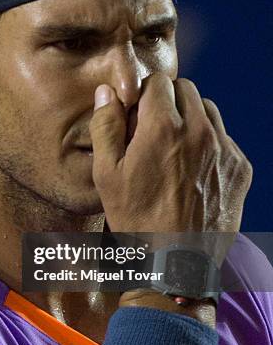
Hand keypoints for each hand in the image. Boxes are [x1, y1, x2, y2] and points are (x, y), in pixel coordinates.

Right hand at [89, 74, 252, 233]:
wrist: (177, 263)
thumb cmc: (136, 219)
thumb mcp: (106, 175)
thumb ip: (105, 127)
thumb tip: (106, 93)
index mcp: (163, 128)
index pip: (158, 82)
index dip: (143, 95)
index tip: (138, 114)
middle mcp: (199, 132)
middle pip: (185, 90)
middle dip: (168, 101)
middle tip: (154, 129)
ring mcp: (224, 149)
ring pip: (208, 110)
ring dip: (190, 119)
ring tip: (175, 148)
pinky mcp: (239, 168)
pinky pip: (225, 138)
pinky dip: (209, 144)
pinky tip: (193, 169)